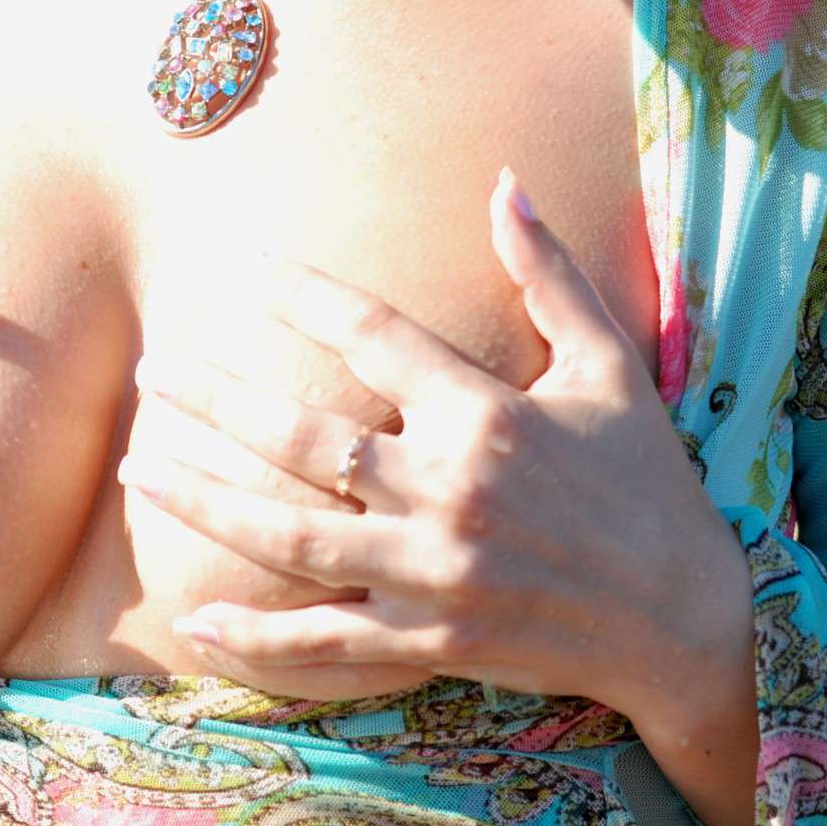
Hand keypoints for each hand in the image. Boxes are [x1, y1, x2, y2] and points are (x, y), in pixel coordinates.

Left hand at [120, 167, 742, 716]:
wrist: (687, 620)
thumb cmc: (647, 479)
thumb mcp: (608, 365)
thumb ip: (549, 273)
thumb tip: (505, 182)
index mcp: (487, 413)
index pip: (375, 338)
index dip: (309, 299)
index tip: (254, 276)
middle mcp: (447, 490)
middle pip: (302, 439)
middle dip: (215, 401)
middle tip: (152, 374)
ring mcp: (430, 572)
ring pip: (288, 536)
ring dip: (204, 499)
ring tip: (139, 465)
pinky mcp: (428, 641)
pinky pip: (322, 643)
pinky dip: (255, 639)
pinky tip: (194, 616)